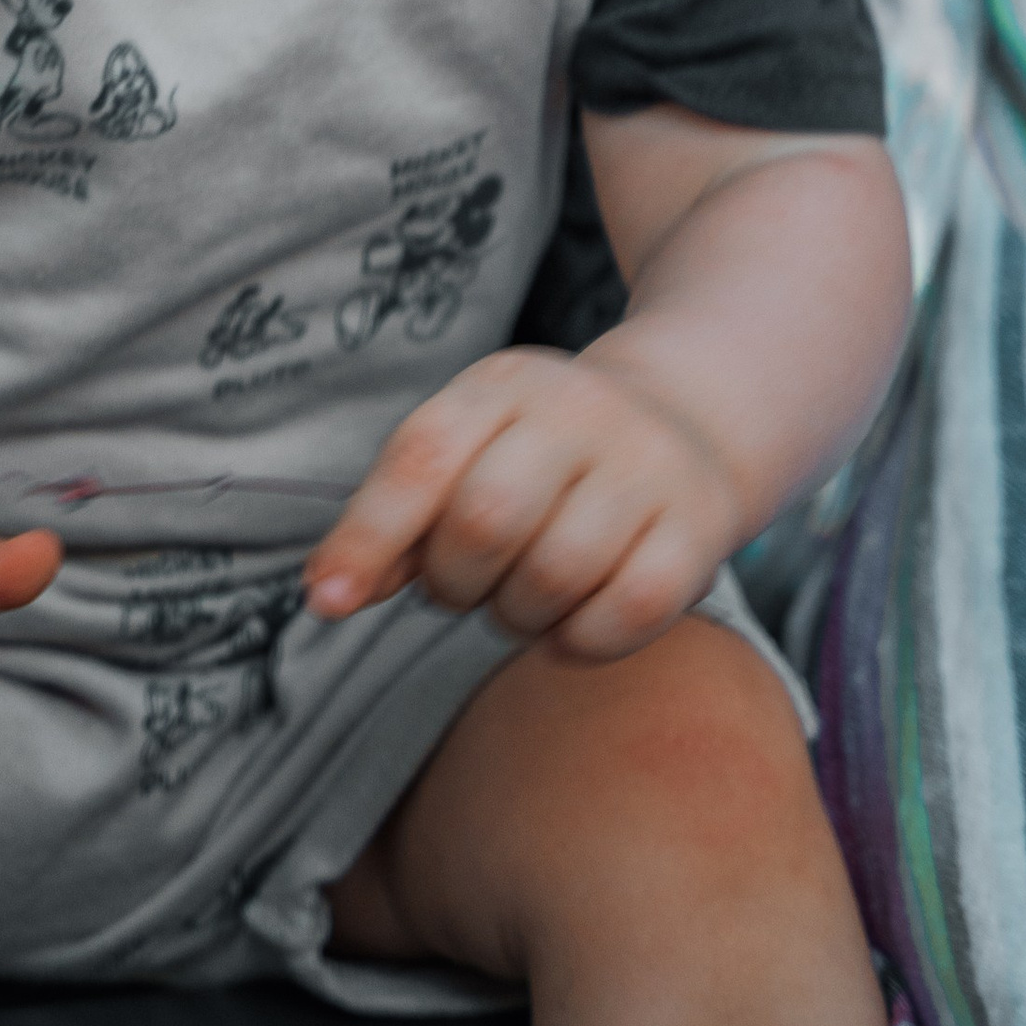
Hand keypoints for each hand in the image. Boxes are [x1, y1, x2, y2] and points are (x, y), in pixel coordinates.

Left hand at [306, 347, 739, 662]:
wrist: (688, 422)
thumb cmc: (544, 459)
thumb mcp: (468, 454)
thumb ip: (398, 522)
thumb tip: (329, 591)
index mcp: (503, 385)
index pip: (422, 455)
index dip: (367, 535)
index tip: (326, 601)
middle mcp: (578, 410)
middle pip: (485, 520)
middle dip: (455, 583)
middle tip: (467, 587)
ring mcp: (646, 465)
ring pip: (554, 574)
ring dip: (518, 616)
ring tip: (522, 598)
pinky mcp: (699, 526)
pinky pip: (625, 614)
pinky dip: (580, 640)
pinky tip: (571, 621)